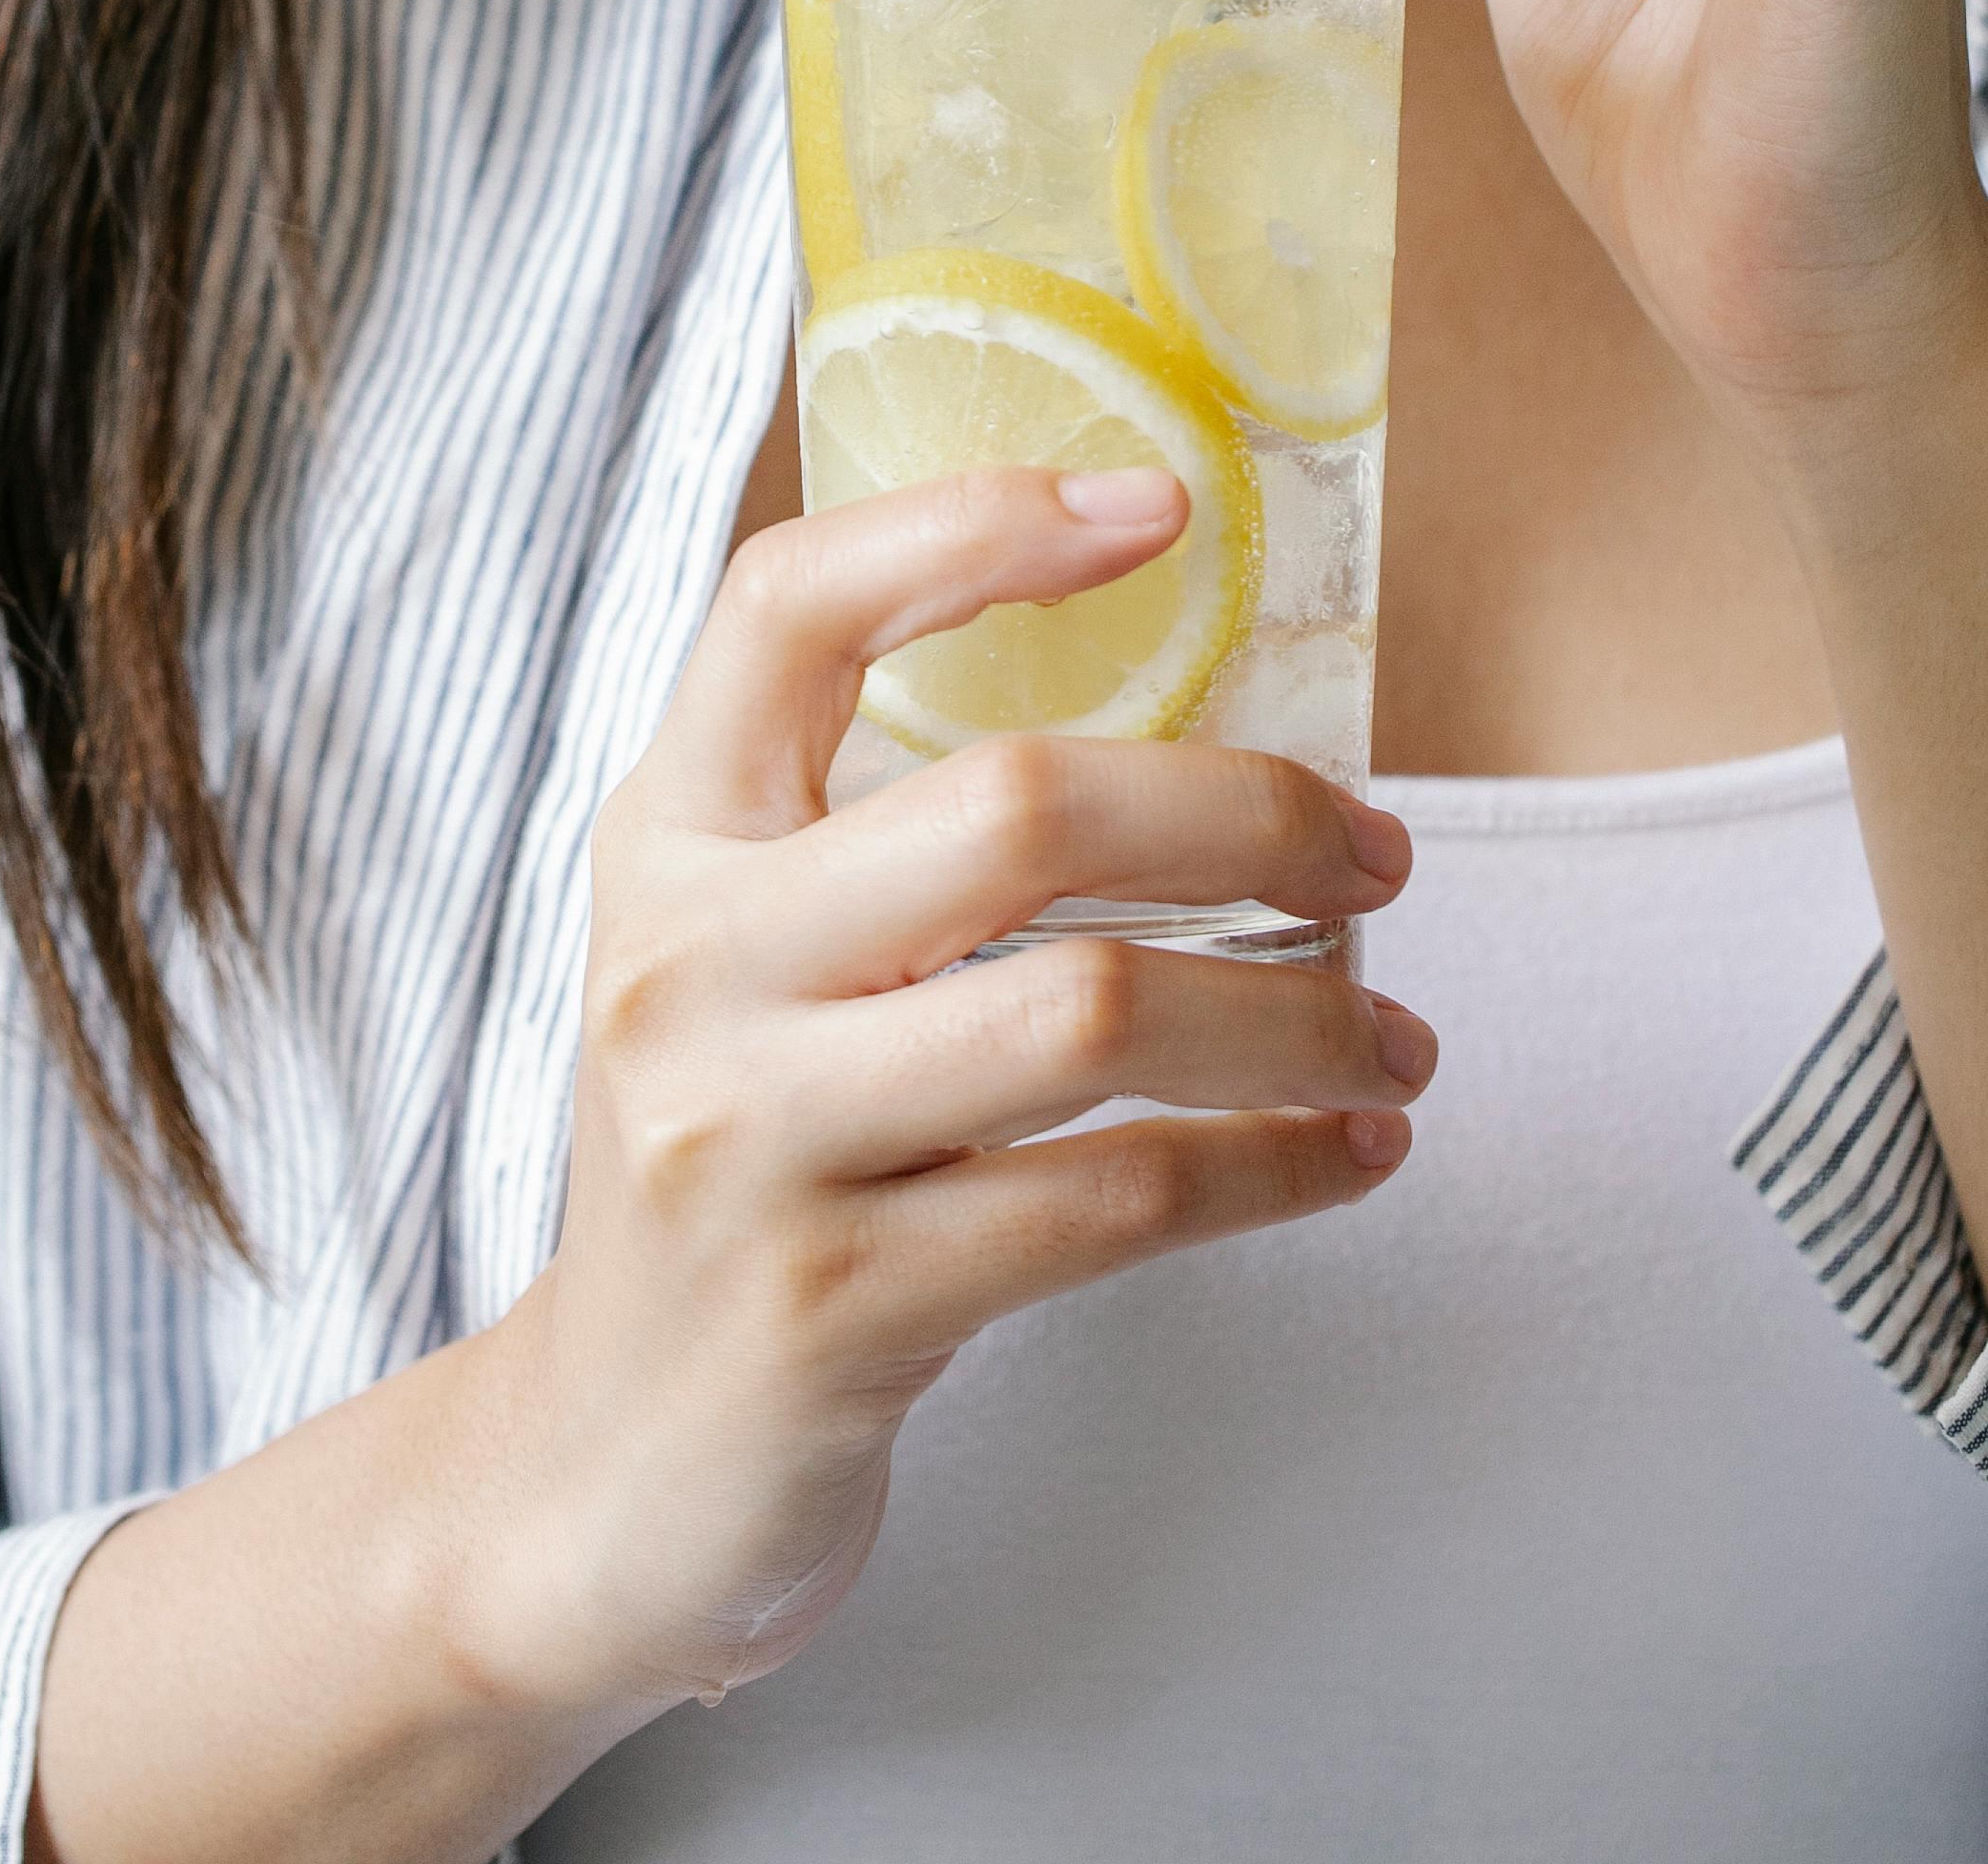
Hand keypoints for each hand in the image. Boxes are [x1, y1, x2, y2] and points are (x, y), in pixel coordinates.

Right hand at [29, 475, 1428, 1863]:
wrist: (593, 1482)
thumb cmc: (735, 1171)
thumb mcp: (745, 963)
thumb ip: (880, 832)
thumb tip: (1174, 712)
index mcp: (671, 838)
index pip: (790, 607)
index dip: (971, 525)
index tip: (1159, 505)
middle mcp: (690, 966)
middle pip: (1013, 808)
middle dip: (1245, 814)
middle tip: (1376, 852)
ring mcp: (751, 1142)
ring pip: (1090, 1009)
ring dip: (1295, 1013)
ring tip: (1395, 1031)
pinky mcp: (837, 1306)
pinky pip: (1113, 1199)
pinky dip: (1270, 1167)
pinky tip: (1345, 1153)